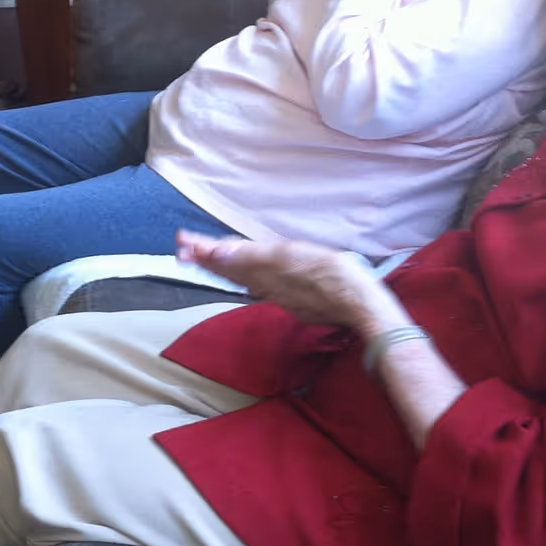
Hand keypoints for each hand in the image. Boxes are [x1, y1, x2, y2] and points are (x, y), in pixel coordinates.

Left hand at [177, 231, 402, 336]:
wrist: (361, 304)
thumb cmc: (333, 275)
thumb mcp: (292, 257)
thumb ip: (255, 255)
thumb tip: (220, 251)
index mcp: (265, 270)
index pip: (226, 258)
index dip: (205, 249)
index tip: (183, 241)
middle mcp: (267, 284)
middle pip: (230, 269)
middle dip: (207, 257)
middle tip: (184, 247)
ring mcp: (280, 292)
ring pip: (243, 277)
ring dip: (222, 265)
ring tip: (204, 256)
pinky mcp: (293, 297)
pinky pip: (259, 284)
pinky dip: (244, 276)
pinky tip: (244, 275)